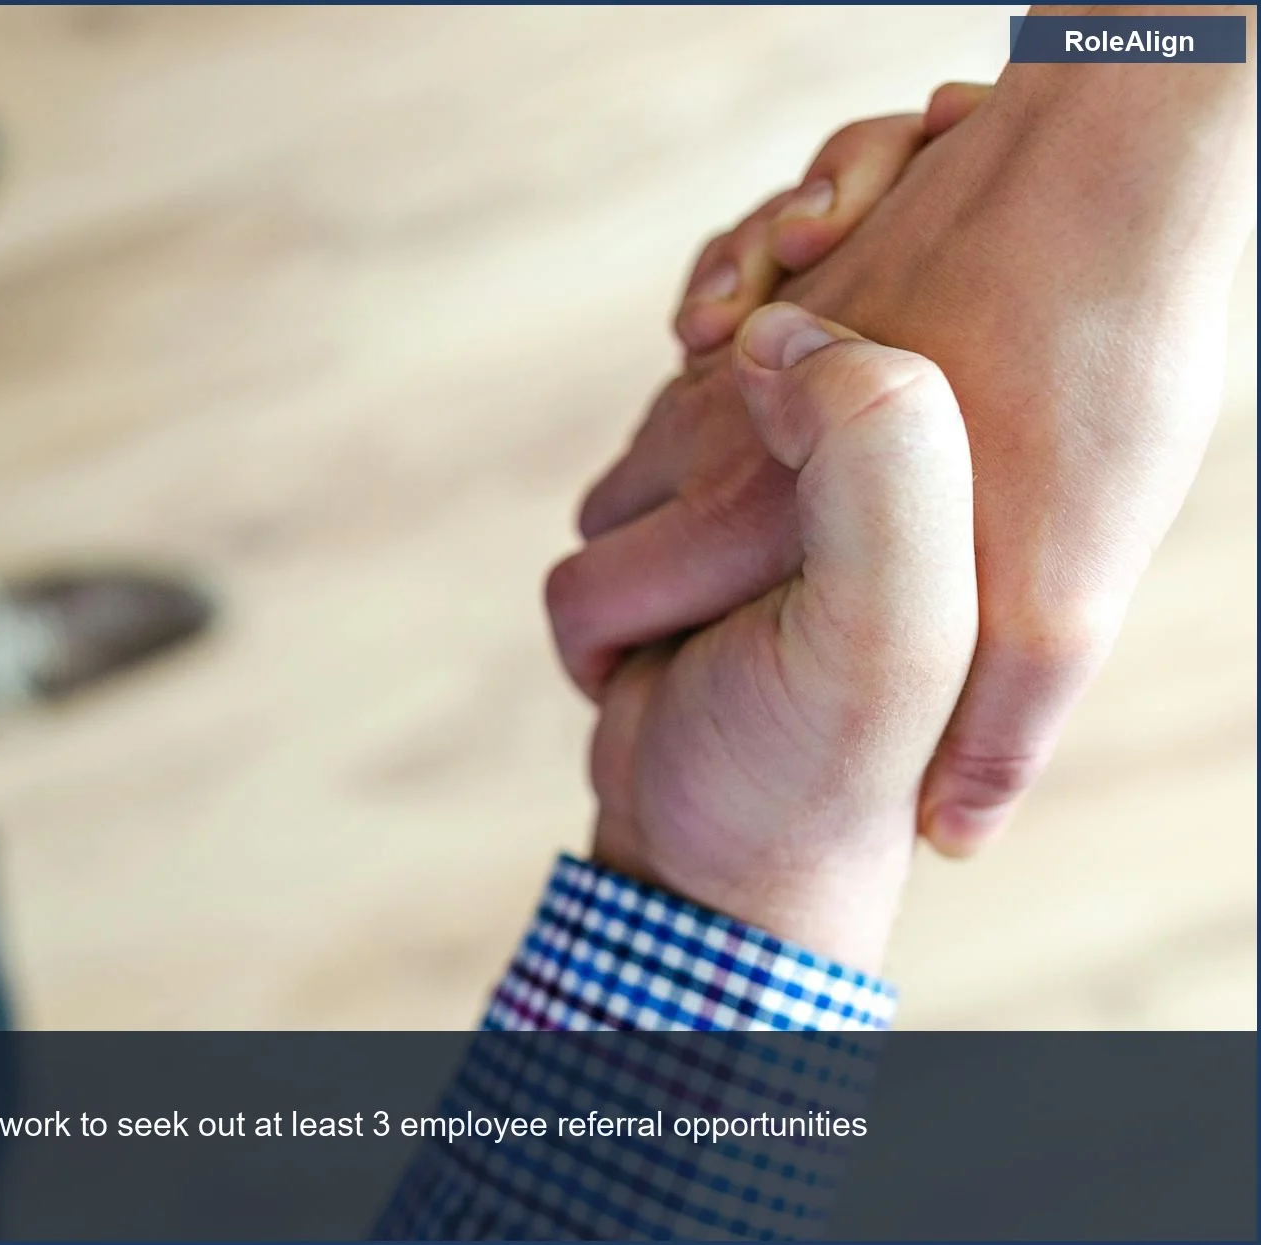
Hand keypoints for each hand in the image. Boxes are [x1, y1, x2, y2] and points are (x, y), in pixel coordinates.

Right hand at [555, 59, 1254, 854]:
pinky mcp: (793, 266)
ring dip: (684, 456)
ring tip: (772, 499)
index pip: (587, 596)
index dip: (599, 652)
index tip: (642, 676)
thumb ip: (997, 728)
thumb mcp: (1052, 610)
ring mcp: (751, 331)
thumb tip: (961, 834)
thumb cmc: (1084, 401)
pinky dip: (723, 347)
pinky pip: (710, 320)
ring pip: (660, 415)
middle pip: (610, 501)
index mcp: (749, 513)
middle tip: (720, 600)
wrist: (1107, 180)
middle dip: (635, 562)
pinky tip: (789, 363)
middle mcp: (725, 417)